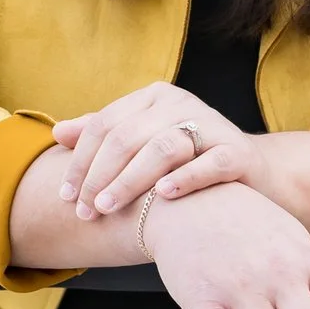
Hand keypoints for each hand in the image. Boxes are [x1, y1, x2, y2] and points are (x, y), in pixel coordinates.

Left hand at [54, 81, 253, 221]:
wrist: (252, 173)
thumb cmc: (186, 161)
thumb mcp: (143, 143)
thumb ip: (103, 135)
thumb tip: (57, 132)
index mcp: (154, 97)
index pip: (104, 124)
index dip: (79, 161)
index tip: (65, 197)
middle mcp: (181, 103)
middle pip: (126, 137)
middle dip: (98, 176)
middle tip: (84, 211)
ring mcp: (211, 124)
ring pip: (161, 148)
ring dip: (129, 180)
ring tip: (107, 207)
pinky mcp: (237, 151)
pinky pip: (208, 163)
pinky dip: (184, 178)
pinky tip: (162, 195)